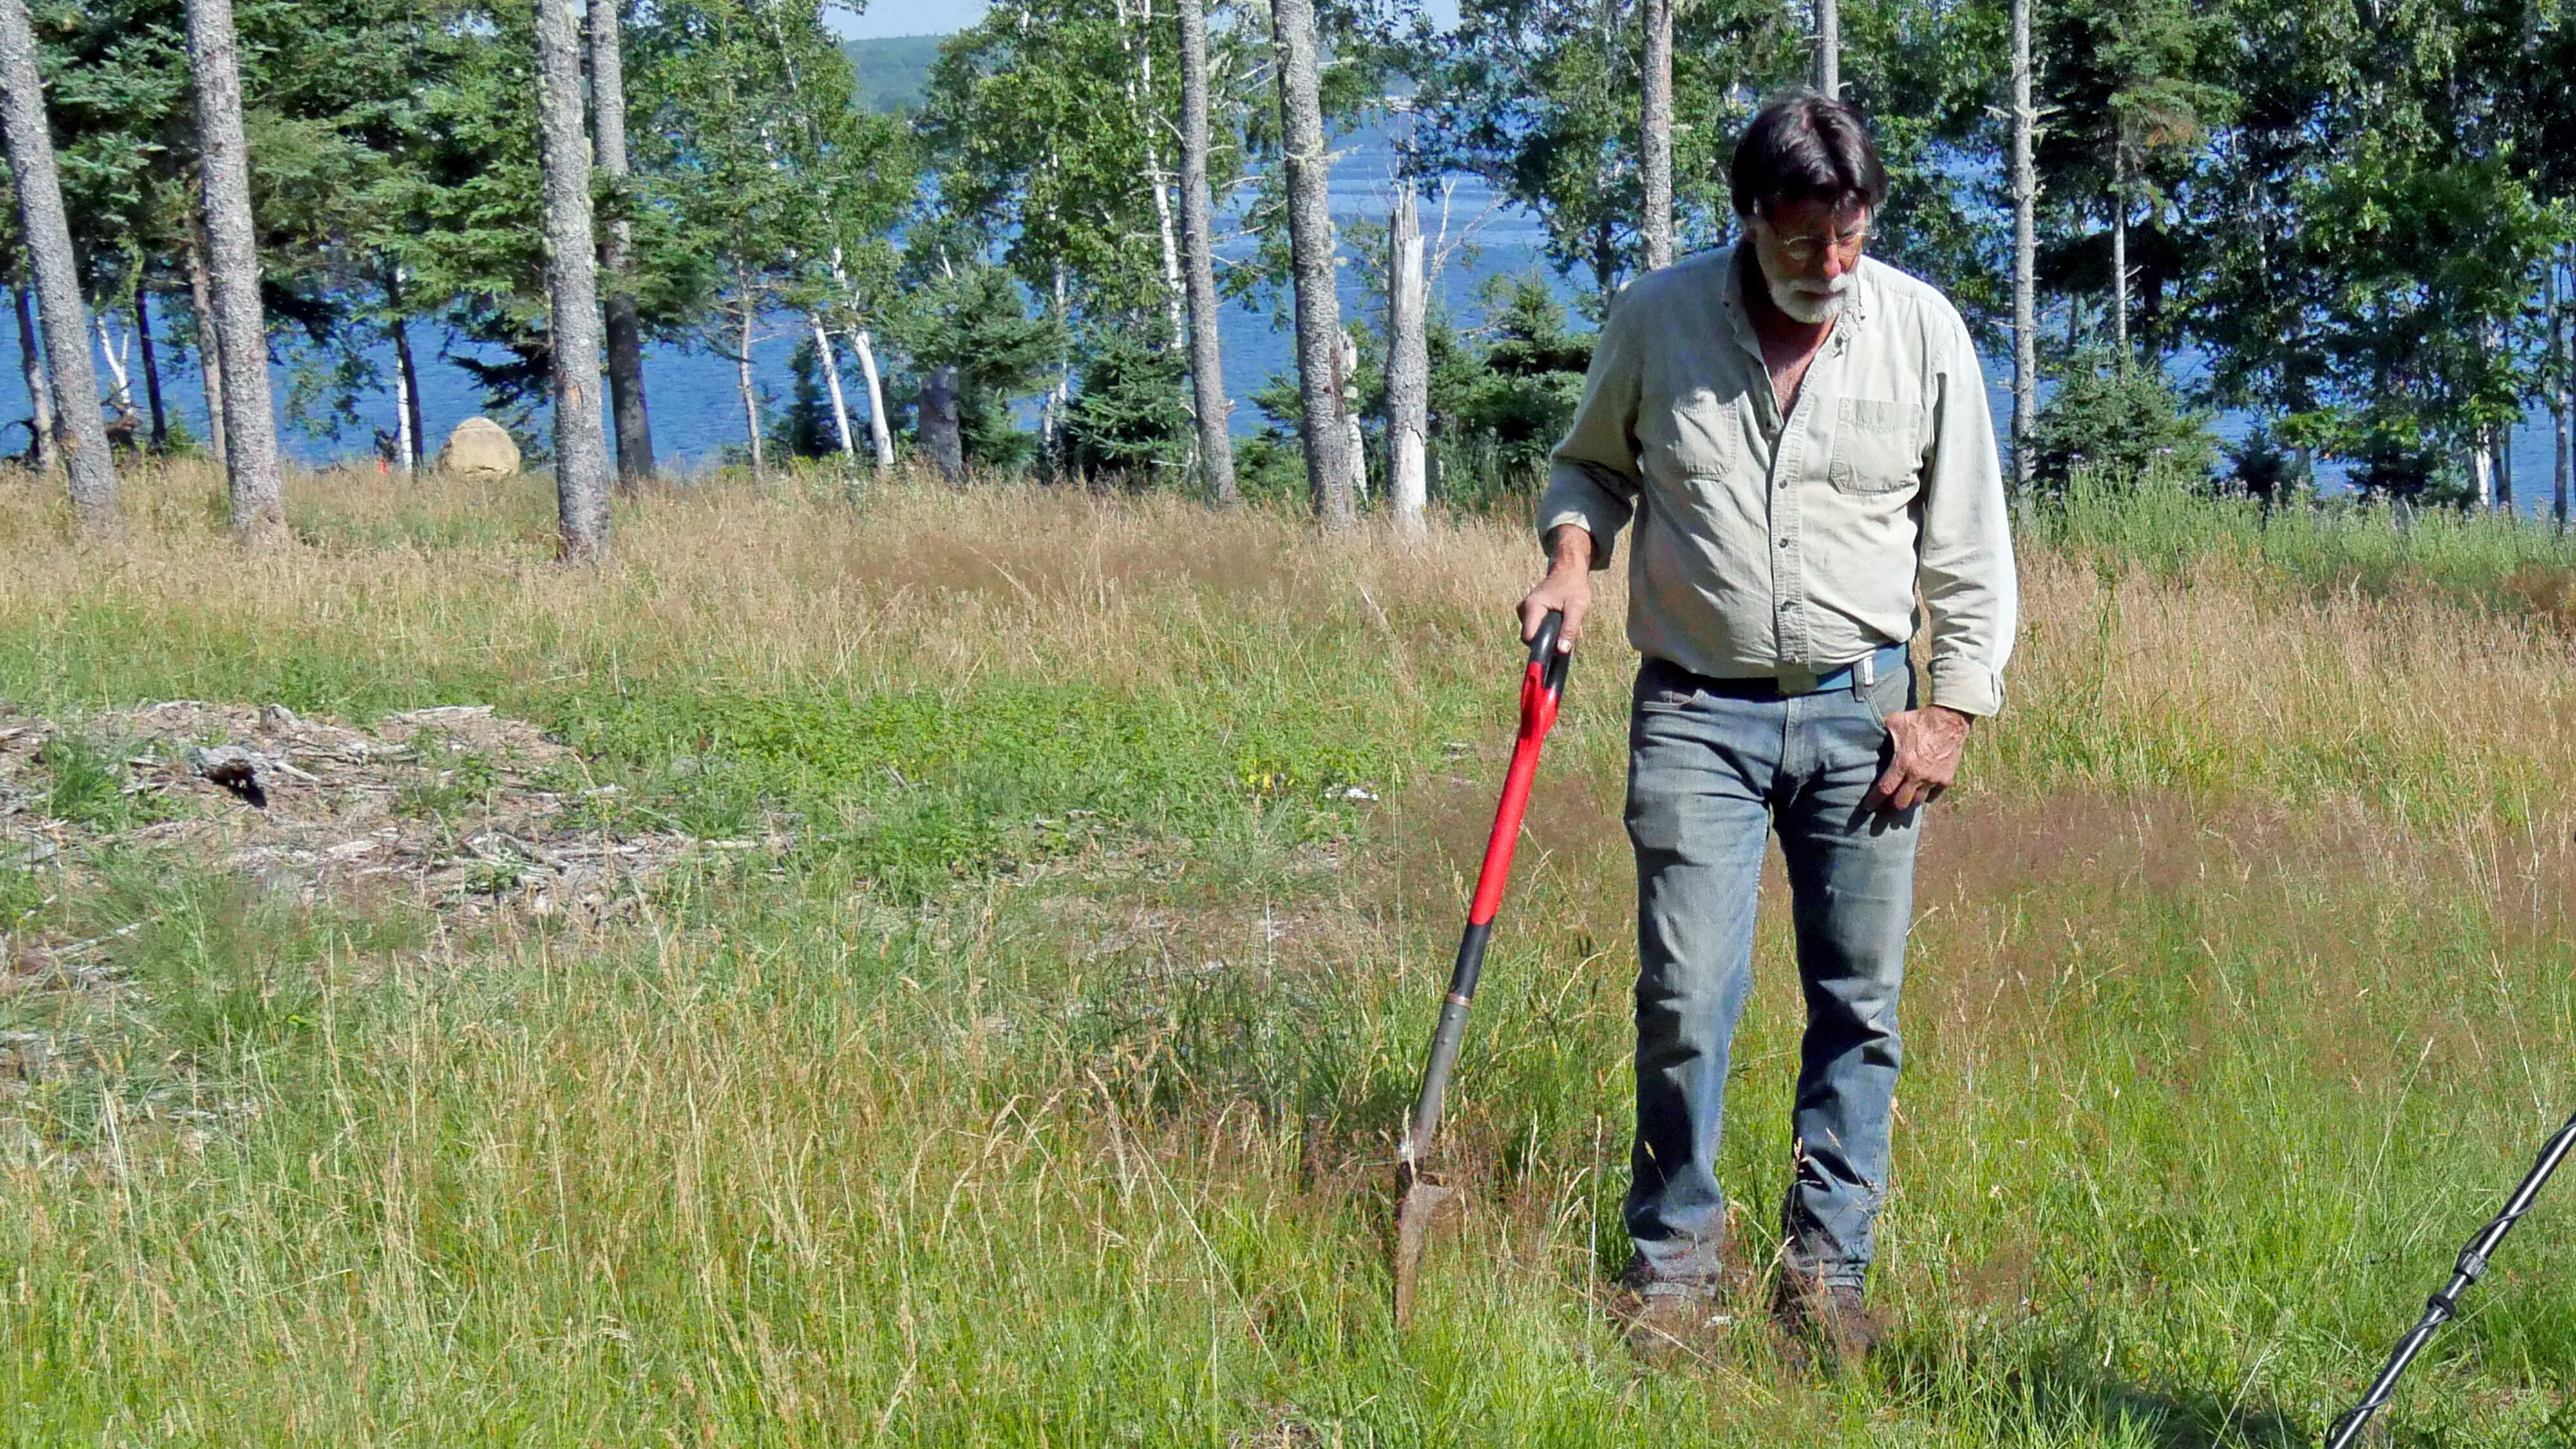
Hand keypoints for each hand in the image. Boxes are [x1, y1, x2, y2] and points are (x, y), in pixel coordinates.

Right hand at [1519, 525, 1594, 652]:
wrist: (1567, 570)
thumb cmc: (1573, 586)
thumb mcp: (1577, 608)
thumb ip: (1569, 630)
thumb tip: (1562, 651)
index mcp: (1532, 608)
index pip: (1528, 638)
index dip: (1542, 646)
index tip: (1555, 649)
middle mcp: (1523, 609)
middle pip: (1531, 638)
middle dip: (1547, 639)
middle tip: (1564, 628)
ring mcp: (1524, 611)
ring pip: (1533, 634)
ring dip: (1548, 634)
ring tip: (1561, 620)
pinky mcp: (1527, 612)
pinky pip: (1535, 628)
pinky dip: (1545, 628)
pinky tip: (1556, 618)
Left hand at [1868, 704, 1972, 811]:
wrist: (1950, 719)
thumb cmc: (1920, 720)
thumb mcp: (1895, 722)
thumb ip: (1881, 732)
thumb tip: (1867, 733)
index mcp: (1903, 763)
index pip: (1885, 789)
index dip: (1874, 800)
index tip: (1868, 807)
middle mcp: (1918, 775)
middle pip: (1901, 803)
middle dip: (1891, 805)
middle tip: (1886, 804)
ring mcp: (1933, 779)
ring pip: (1917, 801)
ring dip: (1909, 801)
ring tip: (1903, 798)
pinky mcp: (1946, 779)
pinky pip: (1933, 795)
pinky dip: (1926, 795)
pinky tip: (1920, 791)